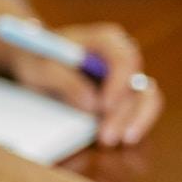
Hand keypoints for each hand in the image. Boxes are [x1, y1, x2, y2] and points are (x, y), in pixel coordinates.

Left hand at [5, 22, 162, 147]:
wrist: (36, 61)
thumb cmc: (39, 58)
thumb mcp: (43, 67)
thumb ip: (66, 81)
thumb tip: (91, 104)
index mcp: (107, 40)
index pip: (124, 60)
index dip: (118, 85)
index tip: (104, 107)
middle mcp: (123, 57)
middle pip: (136, 84)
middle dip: (123, 113)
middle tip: (106, 136)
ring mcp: (126, 76)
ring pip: (145, 99)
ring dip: (133, 121)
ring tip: (111, 140)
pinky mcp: (125, 95)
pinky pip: (140, 109)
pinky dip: (134, 123)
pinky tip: (124, 139)